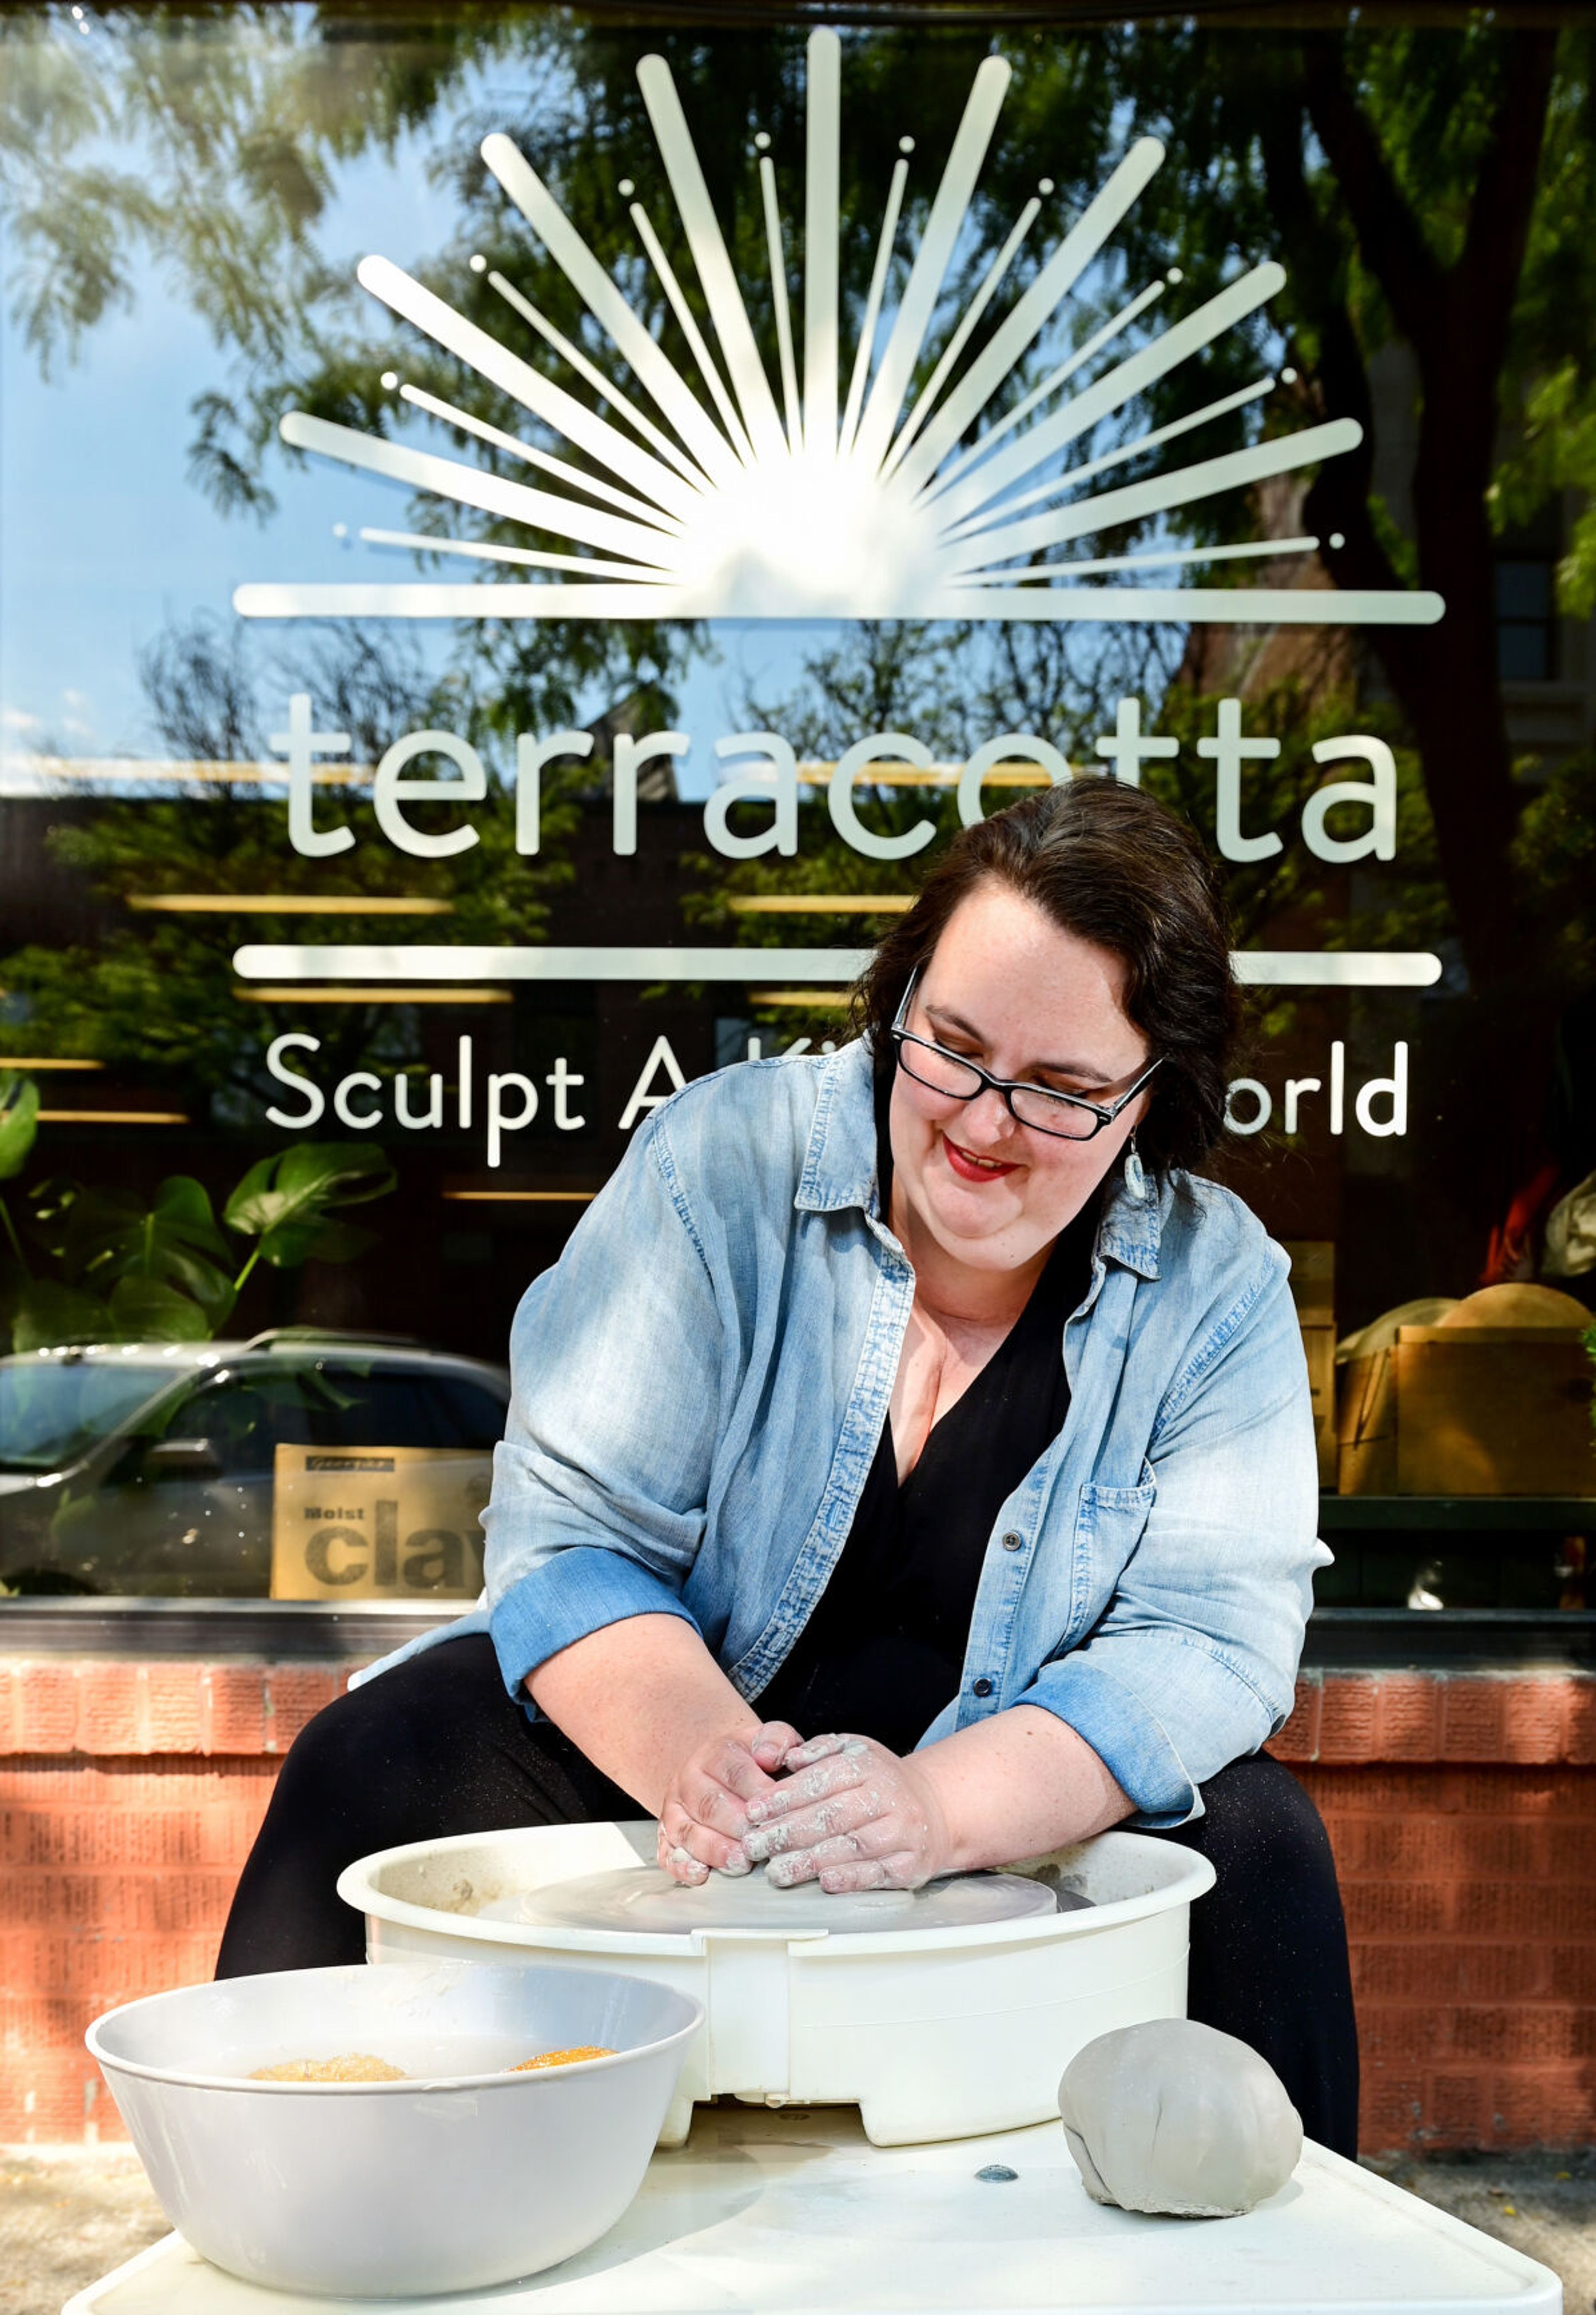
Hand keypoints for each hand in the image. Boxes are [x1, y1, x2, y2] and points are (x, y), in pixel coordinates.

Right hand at [655, 1721, 803, 1884]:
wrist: (715, 1767)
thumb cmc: (750, 1761)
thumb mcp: (766, 1740)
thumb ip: (777, 1740)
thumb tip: (769, 1756)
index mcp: (716, 1752)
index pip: (735, 1772)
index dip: (757, 1793)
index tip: (777, 1812)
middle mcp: (690, 1779)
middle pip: (710, 1805)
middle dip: (736, 1827)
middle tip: (760, 1844)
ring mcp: (675, 1808)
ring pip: (688, 1830)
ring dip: (714, 1850)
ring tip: (740, 1864)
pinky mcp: (666, 1834)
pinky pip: (667, 1852)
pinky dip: (682, 1866)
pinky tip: (701, 1874)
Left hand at [740, 1732, 953, 1891]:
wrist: (934, 1807)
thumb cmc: (882, 1781)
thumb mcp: (854, 1750)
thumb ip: (820, 1750)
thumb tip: (789, 1757)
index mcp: (869, 1766)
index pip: (820, 1781)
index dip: (783, 1797)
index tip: (753, 1812)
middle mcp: (889, 1796)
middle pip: (832, 1816)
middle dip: (787, 1833)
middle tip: (755, 1846)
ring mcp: (903, 1832)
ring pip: (852, 1846)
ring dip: (810, 1861)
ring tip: (776, 1871)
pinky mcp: (912, 1863)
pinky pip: (879, 1872)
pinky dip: (852, 1878)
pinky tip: (825, 1882)